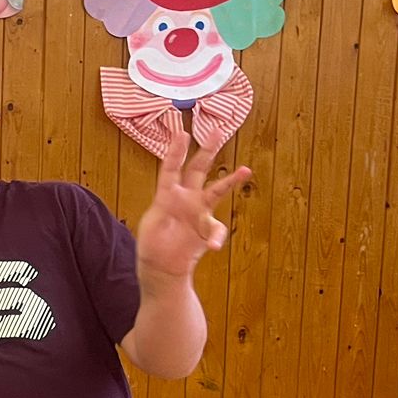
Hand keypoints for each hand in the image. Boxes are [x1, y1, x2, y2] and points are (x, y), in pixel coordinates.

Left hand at [135, 130, 250, 283]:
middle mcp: (186, 198)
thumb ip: (162, 212)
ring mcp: (199, 211)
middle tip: (216, 131)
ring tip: (245, 170)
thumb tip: (173, 202)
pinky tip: (215, 246)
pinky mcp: (208, 228)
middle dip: (208, 150)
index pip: (171, 169)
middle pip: (197, 169)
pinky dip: (217, 237)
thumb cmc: (152, 243)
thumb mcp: (151, 225)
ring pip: (217, 190)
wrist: (162, 266)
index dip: (176, 152)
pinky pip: (217, 229)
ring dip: (231, 180)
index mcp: (167, 195)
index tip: (182, 133)